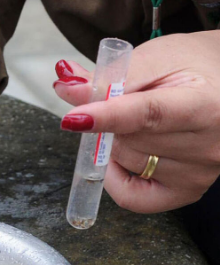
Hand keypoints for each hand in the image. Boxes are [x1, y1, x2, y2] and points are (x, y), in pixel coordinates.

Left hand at [53, 32, 219, 212]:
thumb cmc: (190, 66)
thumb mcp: (154, 58)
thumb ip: (109, 76)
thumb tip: (66, 87)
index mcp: (207, 105)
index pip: (148, 114)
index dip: (105, 116)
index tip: (72, 118)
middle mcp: (208, 146)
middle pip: (128, 140)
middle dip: (107, 121)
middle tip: (117, 104)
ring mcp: (198, 174)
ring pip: (125, 163)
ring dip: (114, 143)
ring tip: (136, 123)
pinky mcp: (187, 192)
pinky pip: (131, 197)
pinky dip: (115, 177)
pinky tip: (124, 156)